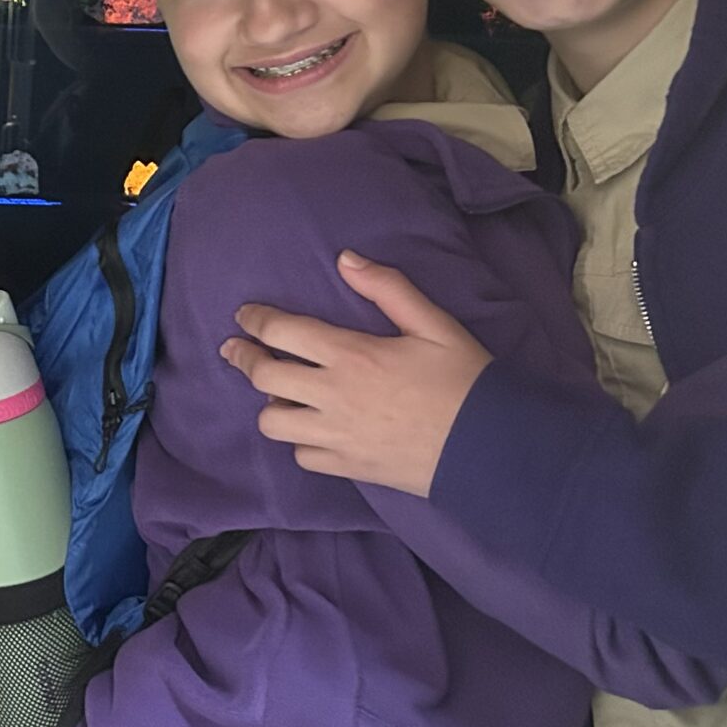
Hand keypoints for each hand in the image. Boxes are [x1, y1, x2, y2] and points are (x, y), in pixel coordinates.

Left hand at [221, 251, 492, 496]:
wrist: (491, 448)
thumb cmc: (465, 381)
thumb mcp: (435, 325)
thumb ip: (388, 289)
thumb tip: (345, 259)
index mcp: (351, 355)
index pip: (282, 331)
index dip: (255, 320)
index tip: (244, 316)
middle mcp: (333, 397)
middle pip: (263, 376)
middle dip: (243, 358)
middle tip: (236, 349)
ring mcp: (336, 436)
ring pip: (273, 422)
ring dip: (272, 403)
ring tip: (281, 392)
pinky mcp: (348, 467)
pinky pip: (302, 455)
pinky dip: (301, 440)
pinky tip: (312, 428)